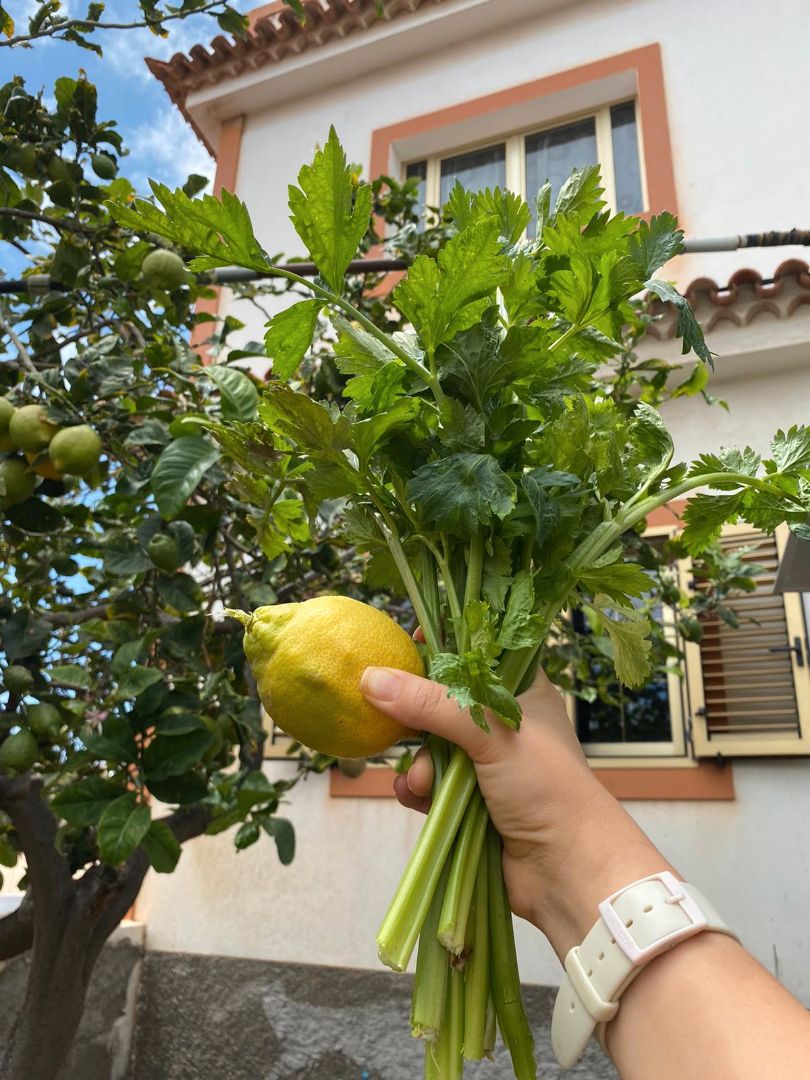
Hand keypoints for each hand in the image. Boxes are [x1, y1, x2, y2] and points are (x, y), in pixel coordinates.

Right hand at [361, 666, 669, 957]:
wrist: (568, 870)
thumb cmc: (546, 786)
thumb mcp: (490, 733)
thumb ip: (431, 704)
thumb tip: (372, 679)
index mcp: (520, 692)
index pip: (475, 653)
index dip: (443, 647)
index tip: (409, 645)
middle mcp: (501, 722)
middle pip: (442, 700)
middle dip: (416, 715)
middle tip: (393, 717)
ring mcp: (485, 763)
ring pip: (431, 746)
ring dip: (418, 762)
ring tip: (421, 780)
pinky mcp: (469, 800)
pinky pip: (429, 783)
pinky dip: (417, 789)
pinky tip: (414, 796)